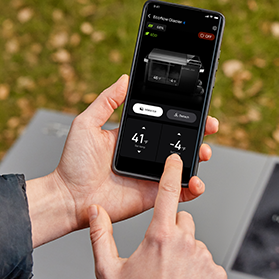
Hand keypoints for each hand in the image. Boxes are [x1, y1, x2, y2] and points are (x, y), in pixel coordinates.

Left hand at [26, 74, 218, 246]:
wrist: (70, 198)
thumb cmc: (73, 165)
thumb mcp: (86, 124)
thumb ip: (106, 101)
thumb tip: (123, 80)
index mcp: (134, 137)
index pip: (165, 122)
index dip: (183, 116)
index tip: (197, 110)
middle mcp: (146, 155)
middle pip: (181, 142)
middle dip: (200, 135)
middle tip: (209, 129)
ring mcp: (151, 175)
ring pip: (184, 165)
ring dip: (199, 158)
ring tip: (203, 153)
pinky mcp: (153, 194)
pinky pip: (179, 192)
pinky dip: (192, 188)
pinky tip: (195, 181)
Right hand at [88, 154, 226, 278]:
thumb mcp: (107, 270)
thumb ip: (100, 236)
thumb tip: (94, 211)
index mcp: (159, 237)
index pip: (168, 193)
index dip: (173, 172)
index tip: (178, 159)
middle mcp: (185, 242)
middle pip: (182, 221)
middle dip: (172, 232)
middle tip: (159, 258)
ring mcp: (204, 258)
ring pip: (195, 243)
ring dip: (185, 254)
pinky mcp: (217, 274)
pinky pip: (208, 263)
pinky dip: (199, 271)